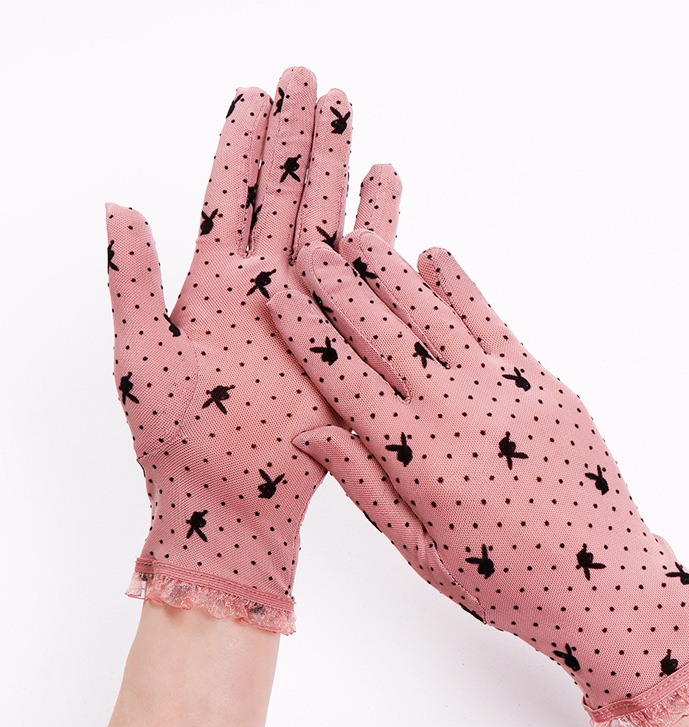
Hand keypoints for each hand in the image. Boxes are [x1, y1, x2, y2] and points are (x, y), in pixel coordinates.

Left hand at [106, 67, 400, 632]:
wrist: (231, 503)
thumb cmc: (177, 441)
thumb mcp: (140, 357)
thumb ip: (134, 282)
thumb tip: (120, 207)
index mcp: (211, 287)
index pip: (226, 196)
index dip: (239, 144)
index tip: (254, 93)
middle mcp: (262, 287)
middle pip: (279, 196)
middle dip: (294, 137)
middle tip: (308, 79)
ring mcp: (304, 309)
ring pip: (321, 223)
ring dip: (334, 168)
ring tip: (346, 112)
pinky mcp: (339, 337)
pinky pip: (361, 277)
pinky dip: (374, 230)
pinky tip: (385, 187)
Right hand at [266, 230, 688, 726]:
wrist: (604, 584)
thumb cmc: (505, 580)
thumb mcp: (420, 549)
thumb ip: (366, 483)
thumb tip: (309, 432)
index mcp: (414, 453)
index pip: (342, 374)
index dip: (305, 329)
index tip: (278, 290)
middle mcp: (453, 407)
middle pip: (382, 333)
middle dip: (339, 286)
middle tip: (309, 246)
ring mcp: (502, 388)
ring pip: (432, 316)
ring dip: (391, 273)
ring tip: (359, 237)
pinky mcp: (542, 382)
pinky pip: (491, 321)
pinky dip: (460, 286)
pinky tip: (435, 256)